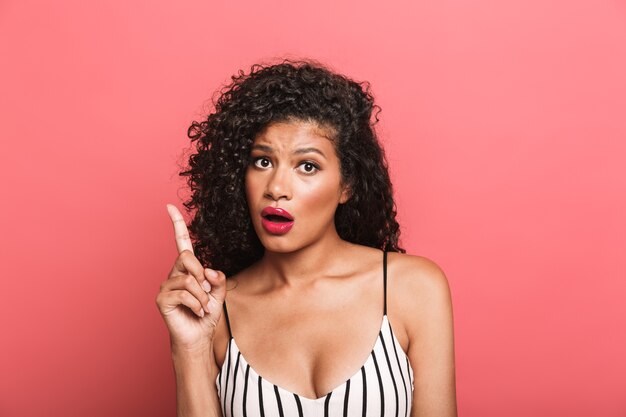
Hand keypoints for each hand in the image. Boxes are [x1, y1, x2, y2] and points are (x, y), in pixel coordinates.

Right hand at [155, 204, 226, 350]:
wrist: (199, 336)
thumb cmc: (206, 313)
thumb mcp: (219, 293)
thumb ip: (218, 279)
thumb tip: (207, 271)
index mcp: (187, 268)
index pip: (181, 242)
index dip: (177, 224)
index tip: (170, 206)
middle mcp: (174, 273)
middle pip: (187, 257)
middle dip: (201, 275)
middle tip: (206, 293)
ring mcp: (166, 286)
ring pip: (189, 279)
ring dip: (202, 296)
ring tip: (201, 307)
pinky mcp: (162, 299)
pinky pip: (184, 294)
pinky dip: (196, 304)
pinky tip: (197, 312)